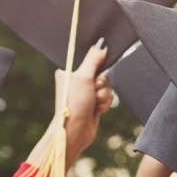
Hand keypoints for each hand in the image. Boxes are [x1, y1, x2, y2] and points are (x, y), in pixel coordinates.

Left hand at [60, 39, 113, 156]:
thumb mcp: (83, 77)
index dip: (97, 65)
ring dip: (103, 95)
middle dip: (101, 84)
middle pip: (101, 73)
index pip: (90, 59)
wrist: (75, 131)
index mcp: (69, 71)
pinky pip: (107, 97)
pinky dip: (104, 103)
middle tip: (92, 90)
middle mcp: (77, 81)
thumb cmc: (74, 104)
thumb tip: (101, 44)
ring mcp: (86, 92)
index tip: (98, 70)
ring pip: (106, 86)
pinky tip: (96, 110)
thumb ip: (93, 60)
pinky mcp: (93, 103)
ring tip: (93, 103)